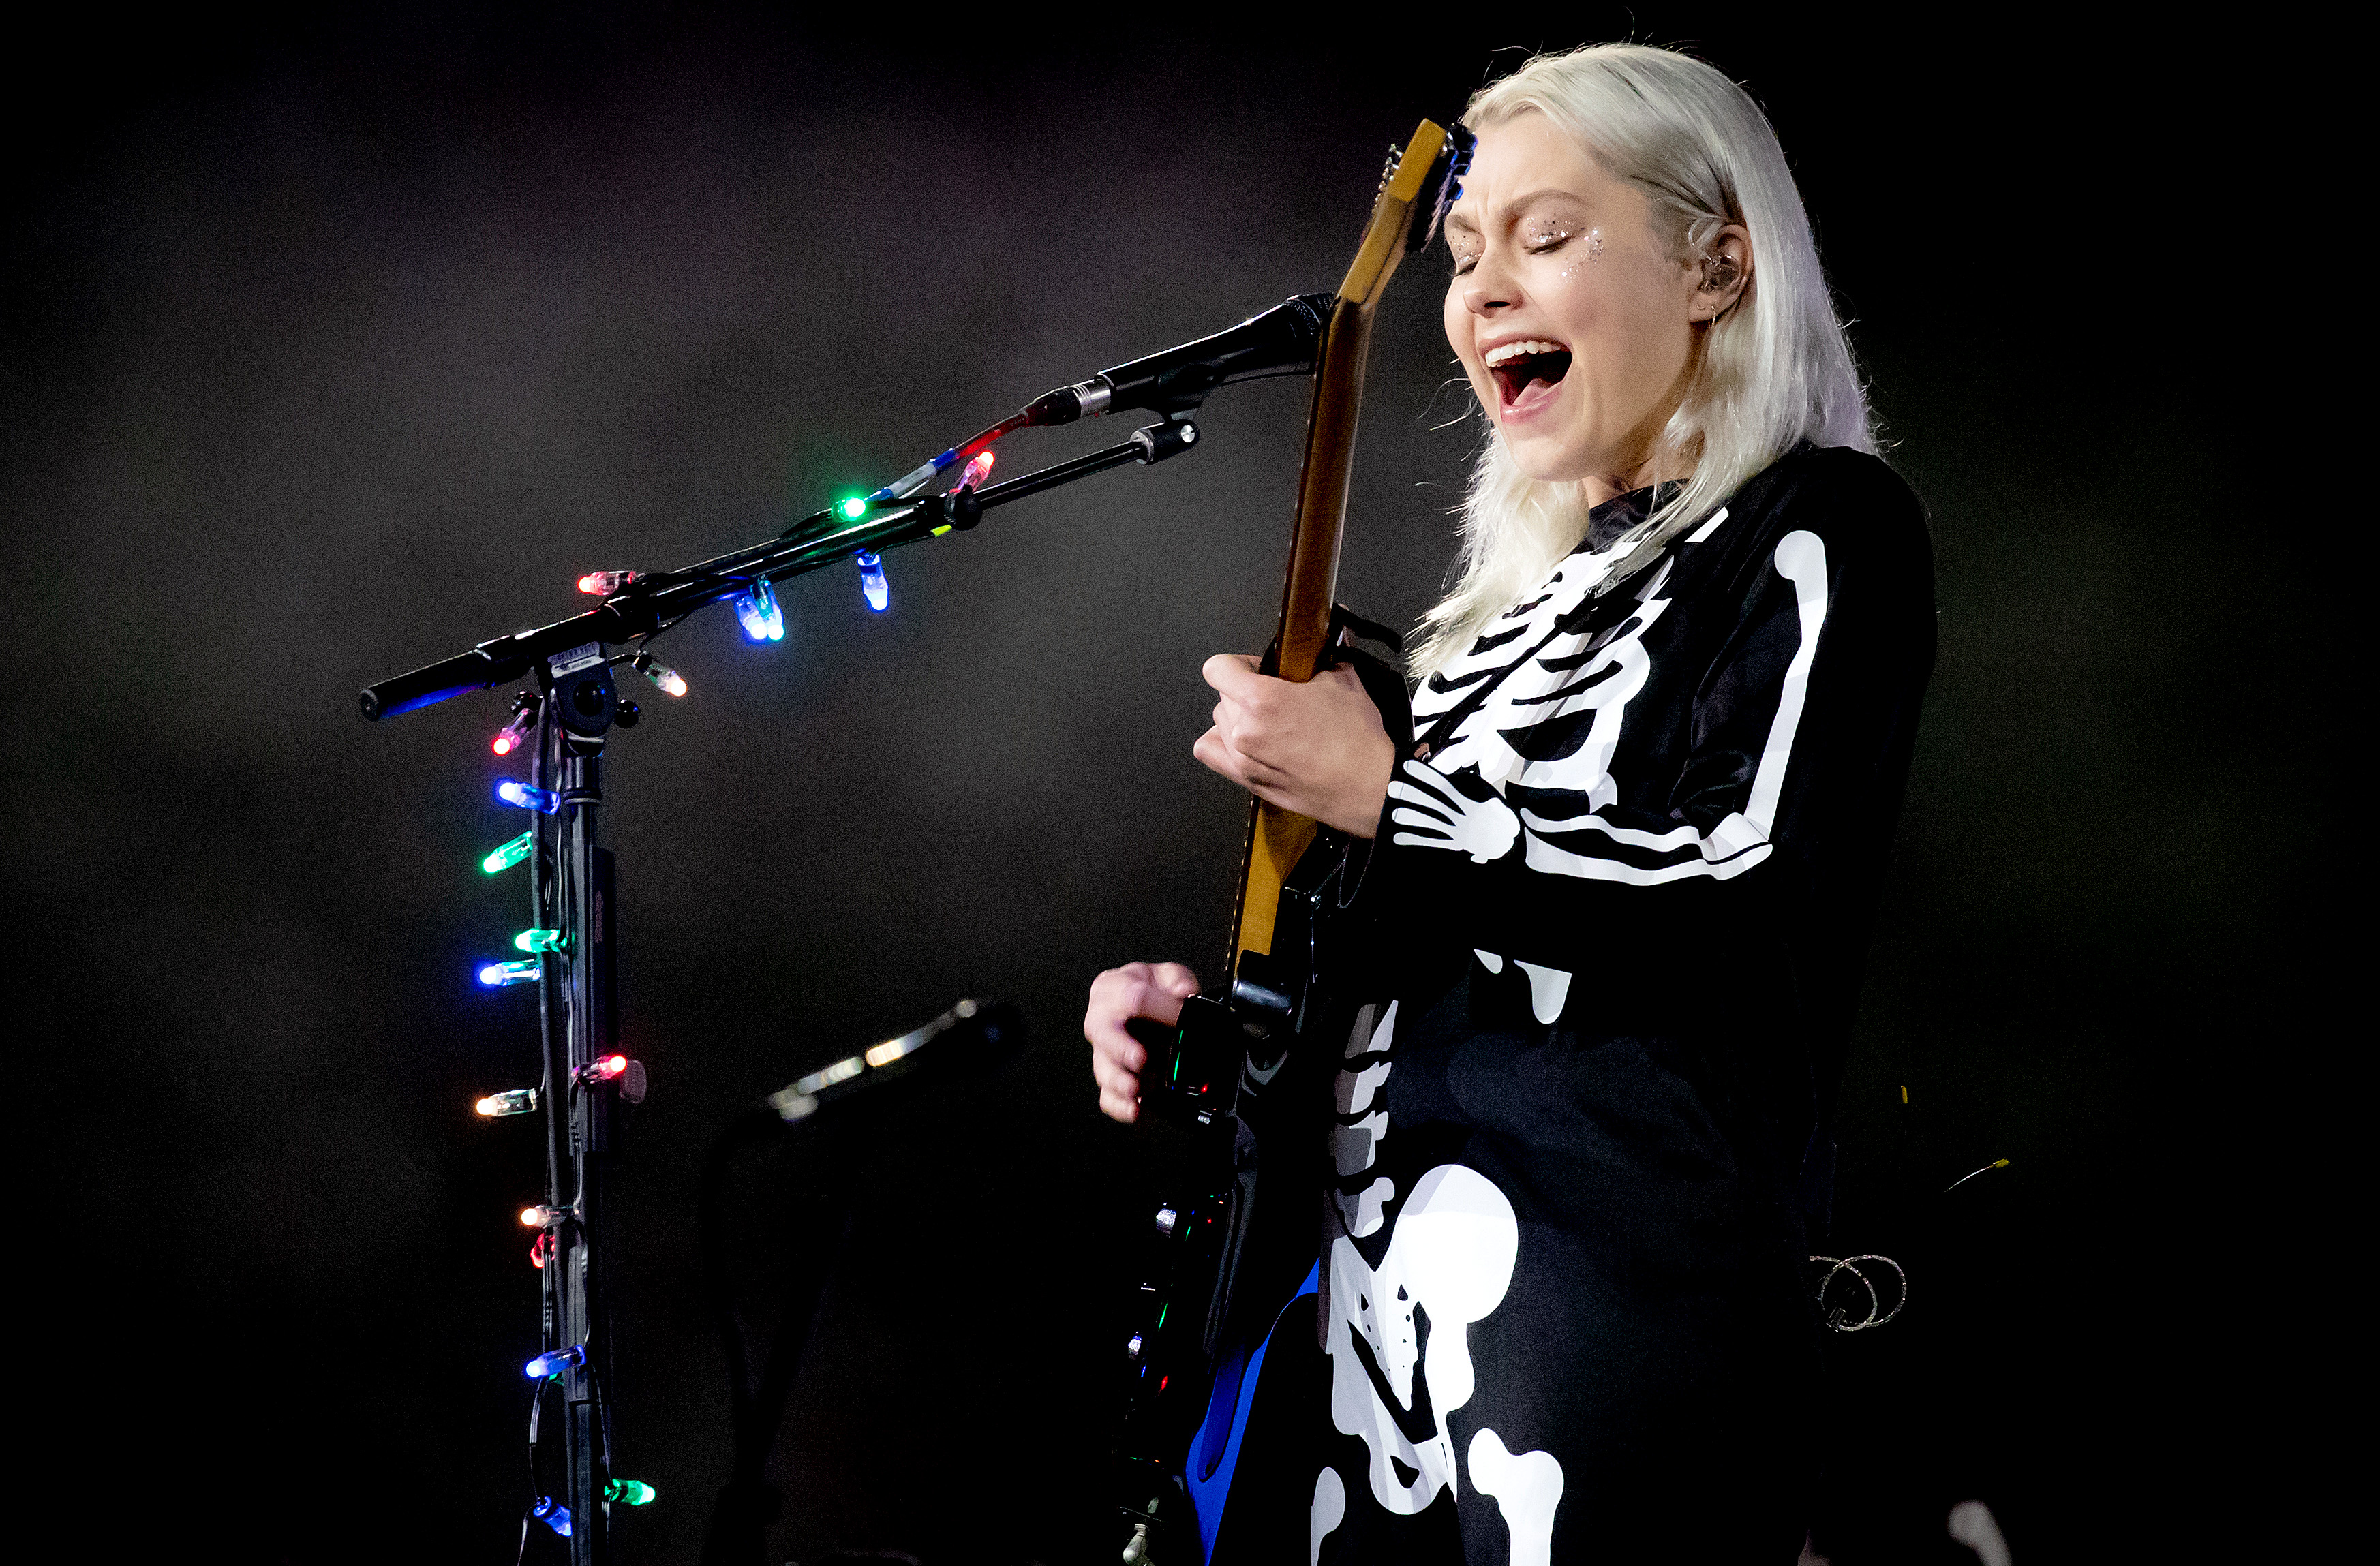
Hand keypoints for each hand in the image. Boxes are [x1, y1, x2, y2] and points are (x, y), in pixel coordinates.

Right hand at [1085, 961, 1199, 1122]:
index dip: (1158, 1009)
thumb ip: (1178, 980)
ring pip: (1103, 1068)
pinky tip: (1133, 1110)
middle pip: (1104, 1034)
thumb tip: (1184, 994)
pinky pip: (1107, 1095)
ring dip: (1120, 1081)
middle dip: (1121, 1048)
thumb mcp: (1169, 974)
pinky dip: (1119, 1105)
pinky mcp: (1110, 1076)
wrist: (1146, 1006)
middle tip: (1140, 1059)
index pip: (1132, 997)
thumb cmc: (1151, 990)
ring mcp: (1104, 1051)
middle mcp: (1102, 1019)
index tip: (1180, 1019)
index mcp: (1113, 987)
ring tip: (1136, 1089)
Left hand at [1193, 654, 1394, 836]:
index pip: (1217, 668)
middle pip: (1222, 696)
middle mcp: (1245, 730)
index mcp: (1262, 700)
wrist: (1369, 787)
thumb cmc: (1358, 742)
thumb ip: (1324, 656)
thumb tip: (1329, 635)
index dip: (1238, 664)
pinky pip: (1210, 753)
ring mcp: (1243, 759)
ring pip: (1220, 723)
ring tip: (1270, 723)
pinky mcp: (1248, 781)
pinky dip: (1221, 743)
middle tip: (1275, 697)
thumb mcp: (1344, 683)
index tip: (1256, 669)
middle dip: (1245, 691)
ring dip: (1238, 717)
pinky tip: (1244, 741)